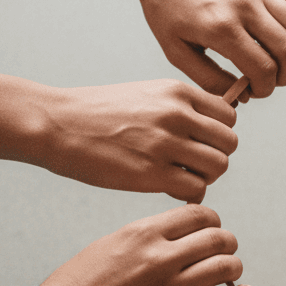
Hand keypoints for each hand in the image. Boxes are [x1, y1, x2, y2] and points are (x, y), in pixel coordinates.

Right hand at [0, 74, 236, 200]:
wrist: (56, 124)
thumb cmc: (98, 113)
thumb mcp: (146, 94)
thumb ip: (180, 108)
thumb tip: (211, 131)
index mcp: (177, 92)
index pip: (229, 115)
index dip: (218, 133)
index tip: (200, 143)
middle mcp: (177, 114)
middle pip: (229, 142)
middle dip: (215, 156)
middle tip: (192, 164)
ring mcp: (166, 143)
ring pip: (218, 166)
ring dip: (204, 177)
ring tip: (181, 176)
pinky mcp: (152, 173)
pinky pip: (196, 188)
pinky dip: (189, 193)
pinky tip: (170, 189)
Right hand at [41, 204, 252, 285]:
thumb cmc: (80, 284)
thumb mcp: (112, 243)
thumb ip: (150, 235)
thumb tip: (184, 232)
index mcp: (143, 232)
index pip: (200, 214)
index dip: (213, 222)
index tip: (211, 231)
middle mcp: (159, 257)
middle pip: (218, 239)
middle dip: (228, 244)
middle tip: (226, 252)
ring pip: (225, 268)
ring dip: (234, 269)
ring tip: (231, 275)